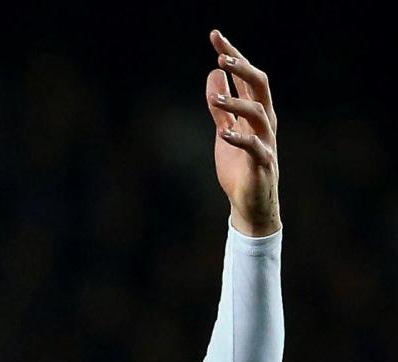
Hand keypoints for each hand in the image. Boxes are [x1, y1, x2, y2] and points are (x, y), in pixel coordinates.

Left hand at [206, 30, 280, 236]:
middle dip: (243, 69)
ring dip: (237, 102)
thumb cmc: (239, 168)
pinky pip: (254, 147)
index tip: (215, 36)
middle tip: (221, 58)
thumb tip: (214, 75)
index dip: (232, 54)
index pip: (247, 76)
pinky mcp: (262, 163)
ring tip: (214, 98)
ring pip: (259, 113)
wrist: (250, 204)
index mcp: (256, 111)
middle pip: (261, 86)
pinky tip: (223, 132)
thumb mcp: (225, 131)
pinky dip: (239, 138)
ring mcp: (266, 141)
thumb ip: (220, 106)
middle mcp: (265, 122)